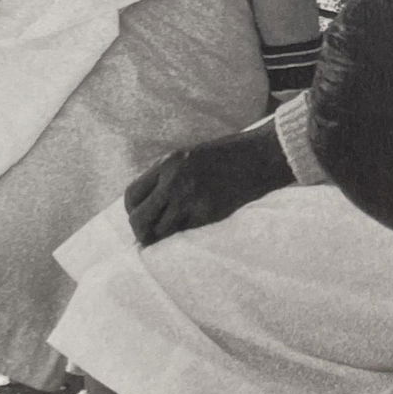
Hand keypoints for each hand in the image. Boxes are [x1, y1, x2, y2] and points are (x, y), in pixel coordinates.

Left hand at [124, 123, 294, 245]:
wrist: (261, 155)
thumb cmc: (228, 156)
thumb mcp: (189, 157)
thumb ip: (168, 176)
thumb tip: (149, 204)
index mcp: (167, 163)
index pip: (131, 195)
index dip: (133, 212)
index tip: (142, 219)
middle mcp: (173, 180)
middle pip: (139, 219)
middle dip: (142, 233)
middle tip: (151, 238)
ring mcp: (190, 198)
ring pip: (160, 232)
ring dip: (165, 237)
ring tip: (175, 235)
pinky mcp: (208, 212)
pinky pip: (185, 232)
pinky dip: (187, 234)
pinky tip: (197, 227)